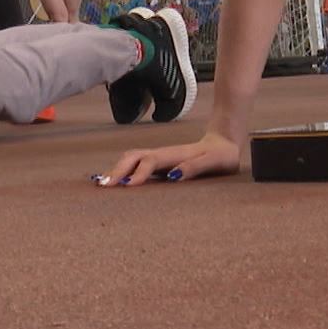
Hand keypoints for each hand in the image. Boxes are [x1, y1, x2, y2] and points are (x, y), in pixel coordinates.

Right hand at [98, 131, 241, 186]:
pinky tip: (116, 182)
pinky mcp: (160, 162)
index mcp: (175, 154)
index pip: (151, 161)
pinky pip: (137, 164)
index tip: (126, 186)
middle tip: (103, 186)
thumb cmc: (221, 155)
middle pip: (134, 156)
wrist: (225, 142)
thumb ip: (196, 167)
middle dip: (118, 169)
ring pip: (132, 158)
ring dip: (117, 169)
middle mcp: (163, 154)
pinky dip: (123, 171)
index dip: (138, 173)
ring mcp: (160, 157)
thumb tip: (174, 176)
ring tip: (102, 184)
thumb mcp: (215, 162)